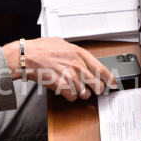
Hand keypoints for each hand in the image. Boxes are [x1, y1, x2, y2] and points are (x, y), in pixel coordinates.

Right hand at [2, 37, 117, 101]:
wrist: (26, 57)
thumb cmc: (40, 49)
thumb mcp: (62, 43)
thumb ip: (74, 51)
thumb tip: (81, 57)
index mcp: (80, 54)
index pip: (102, 69)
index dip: (110, 79)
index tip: (113, 84)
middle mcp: (77, 66)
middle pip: (96, 84)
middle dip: (96, 89)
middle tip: (93, 89)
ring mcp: (70, 77)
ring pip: (85, 93)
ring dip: (81, 93)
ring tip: (74, 88)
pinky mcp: (61, 86)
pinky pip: (73, 97)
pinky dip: (70, 96)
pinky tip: (65, 91)